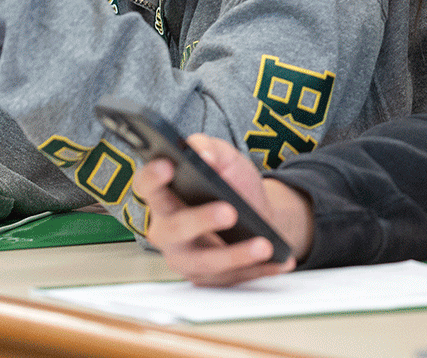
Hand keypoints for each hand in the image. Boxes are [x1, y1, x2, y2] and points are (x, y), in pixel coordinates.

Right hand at [134, 133, 313, 285]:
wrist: (256, 213)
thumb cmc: (232, 185)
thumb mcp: (225, 158)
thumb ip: (210, 148)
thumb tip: (204, 155)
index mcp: (164, 197)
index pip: (146, 186)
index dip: (152, 177)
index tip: (168, 165)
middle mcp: (167, 230)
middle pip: (174, 229)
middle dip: (201, 220)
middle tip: (229, 211)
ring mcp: (185, 258)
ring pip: (205, 262)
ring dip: (236, 255)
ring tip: (264, 245)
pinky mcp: (208, 278)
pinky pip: (232, 278)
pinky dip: (259, 269)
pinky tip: (280, 260)